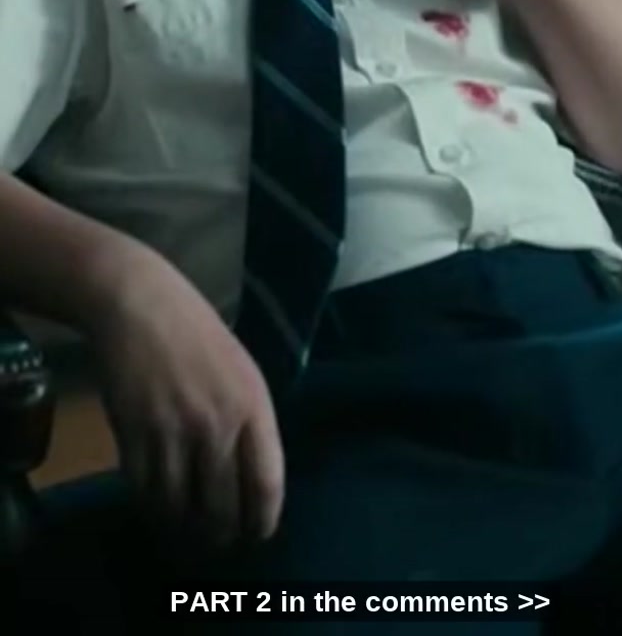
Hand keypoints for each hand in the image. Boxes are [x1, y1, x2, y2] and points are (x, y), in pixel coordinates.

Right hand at [87, 250, 283, 546]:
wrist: (140, 304)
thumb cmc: (197, 333)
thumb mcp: (243, 372)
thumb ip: (250, 423)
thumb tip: (252, 480)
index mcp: (253, 406)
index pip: (266, 484)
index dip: (261, 521)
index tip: (254, 534)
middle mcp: (217, 424)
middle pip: (222, 507)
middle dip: (219, 533)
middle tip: (215, 539)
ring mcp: (174, 431)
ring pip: (179, 507)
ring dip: (181, 526)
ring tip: (183, 527)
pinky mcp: (134, 434)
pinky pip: (144, 490)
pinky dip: (150, 505)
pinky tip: (155, 503)